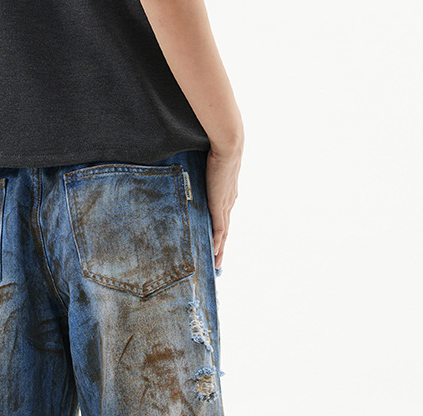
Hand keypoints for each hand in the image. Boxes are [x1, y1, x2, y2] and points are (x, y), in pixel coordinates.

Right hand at [205, 122, 243, 271]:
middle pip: (225, 231)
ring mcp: (226, 205)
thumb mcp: (207, 165)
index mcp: (227, 194)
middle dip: (221, 248)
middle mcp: (229, 202)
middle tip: (217, 262)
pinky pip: (220, 229)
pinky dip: (218, 242)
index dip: (220, 233)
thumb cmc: (217, 149)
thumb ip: (202, 173)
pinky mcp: (220, 205)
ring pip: (223, 234)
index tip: (217, 244)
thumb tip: (193, 169)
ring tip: (216, 264)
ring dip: (220, 250)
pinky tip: (215, 253)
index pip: (223, 218)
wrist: (228, 145)